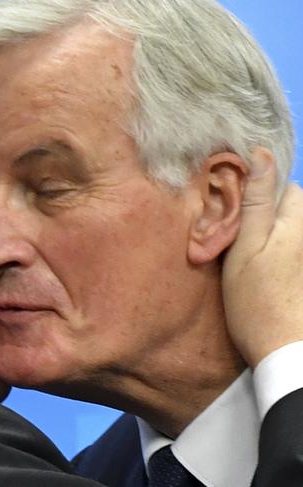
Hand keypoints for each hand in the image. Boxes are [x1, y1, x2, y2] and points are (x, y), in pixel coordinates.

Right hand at [223, 148, 302, 367]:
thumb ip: (255, 201)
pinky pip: (292, 250)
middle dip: (269, 218)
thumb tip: (261, 152)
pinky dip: (282, 257)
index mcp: (296, 221)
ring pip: (290, 231)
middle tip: (243, 246)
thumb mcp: (245, 249)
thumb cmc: (256, 301)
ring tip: (257, 266)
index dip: (256, 198)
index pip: (282, 188)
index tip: (235, 221)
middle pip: (291, 208)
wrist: (285, 353)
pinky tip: (273, 279)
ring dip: (274, 239)